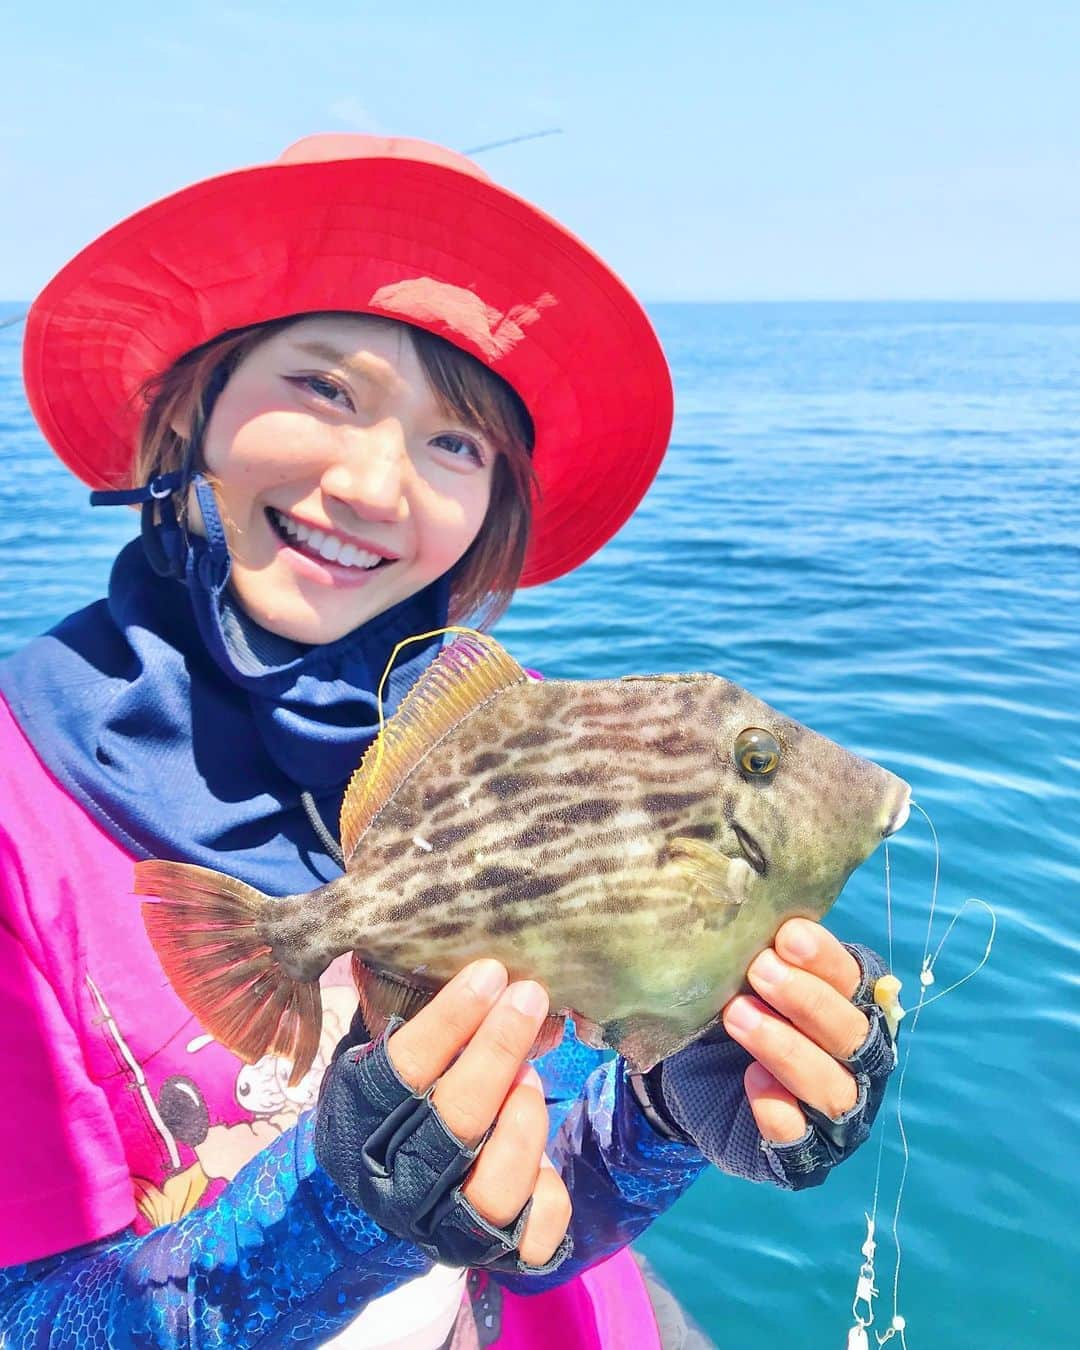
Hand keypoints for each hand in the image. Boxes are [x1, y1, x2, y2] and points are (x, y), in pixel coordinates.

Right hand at [386, 960, 570, 1266]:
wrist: (366, 1213)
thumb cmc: (384, 1110)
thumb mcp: (371, 1061)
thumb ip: (401, 1019)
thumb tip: (435, 945)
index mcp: (359, 1126)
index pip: (403, 1070)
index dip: (450, 1019)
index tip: (490, 973)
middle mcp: (399, 1186)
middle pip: (456, 1120)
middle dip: (498, 1049)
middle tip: (529, 996)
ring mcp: (446, 1228)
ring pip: (494, 1185)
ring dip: (522, 1120)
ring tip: (530, 1075)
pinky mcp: (492, 1255)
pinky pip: (535, 1233)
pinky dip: (549, 1190)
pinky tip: (544, 1155)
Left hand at [724, 918, 869, 1145]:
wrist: (698, 1080)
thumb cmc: (738, 1009)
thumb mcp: (748, 979)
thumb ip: (763, 955)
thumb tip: (747, 916)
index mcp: (854, 1005)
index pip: (856, 979)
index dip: (825, 959)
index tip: (786, 935)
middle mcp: (859, 1060)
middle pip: (852, 1032)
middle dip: (806, 999)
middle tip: (759, 970)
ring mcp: (838, 1112)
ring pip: (834, 1086)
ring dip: (787, 1049)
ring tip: (738, 1016)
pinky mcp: (807, 1154)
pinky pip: (802, 1139)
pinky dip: (779, 1110)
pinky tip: (753, 1081)